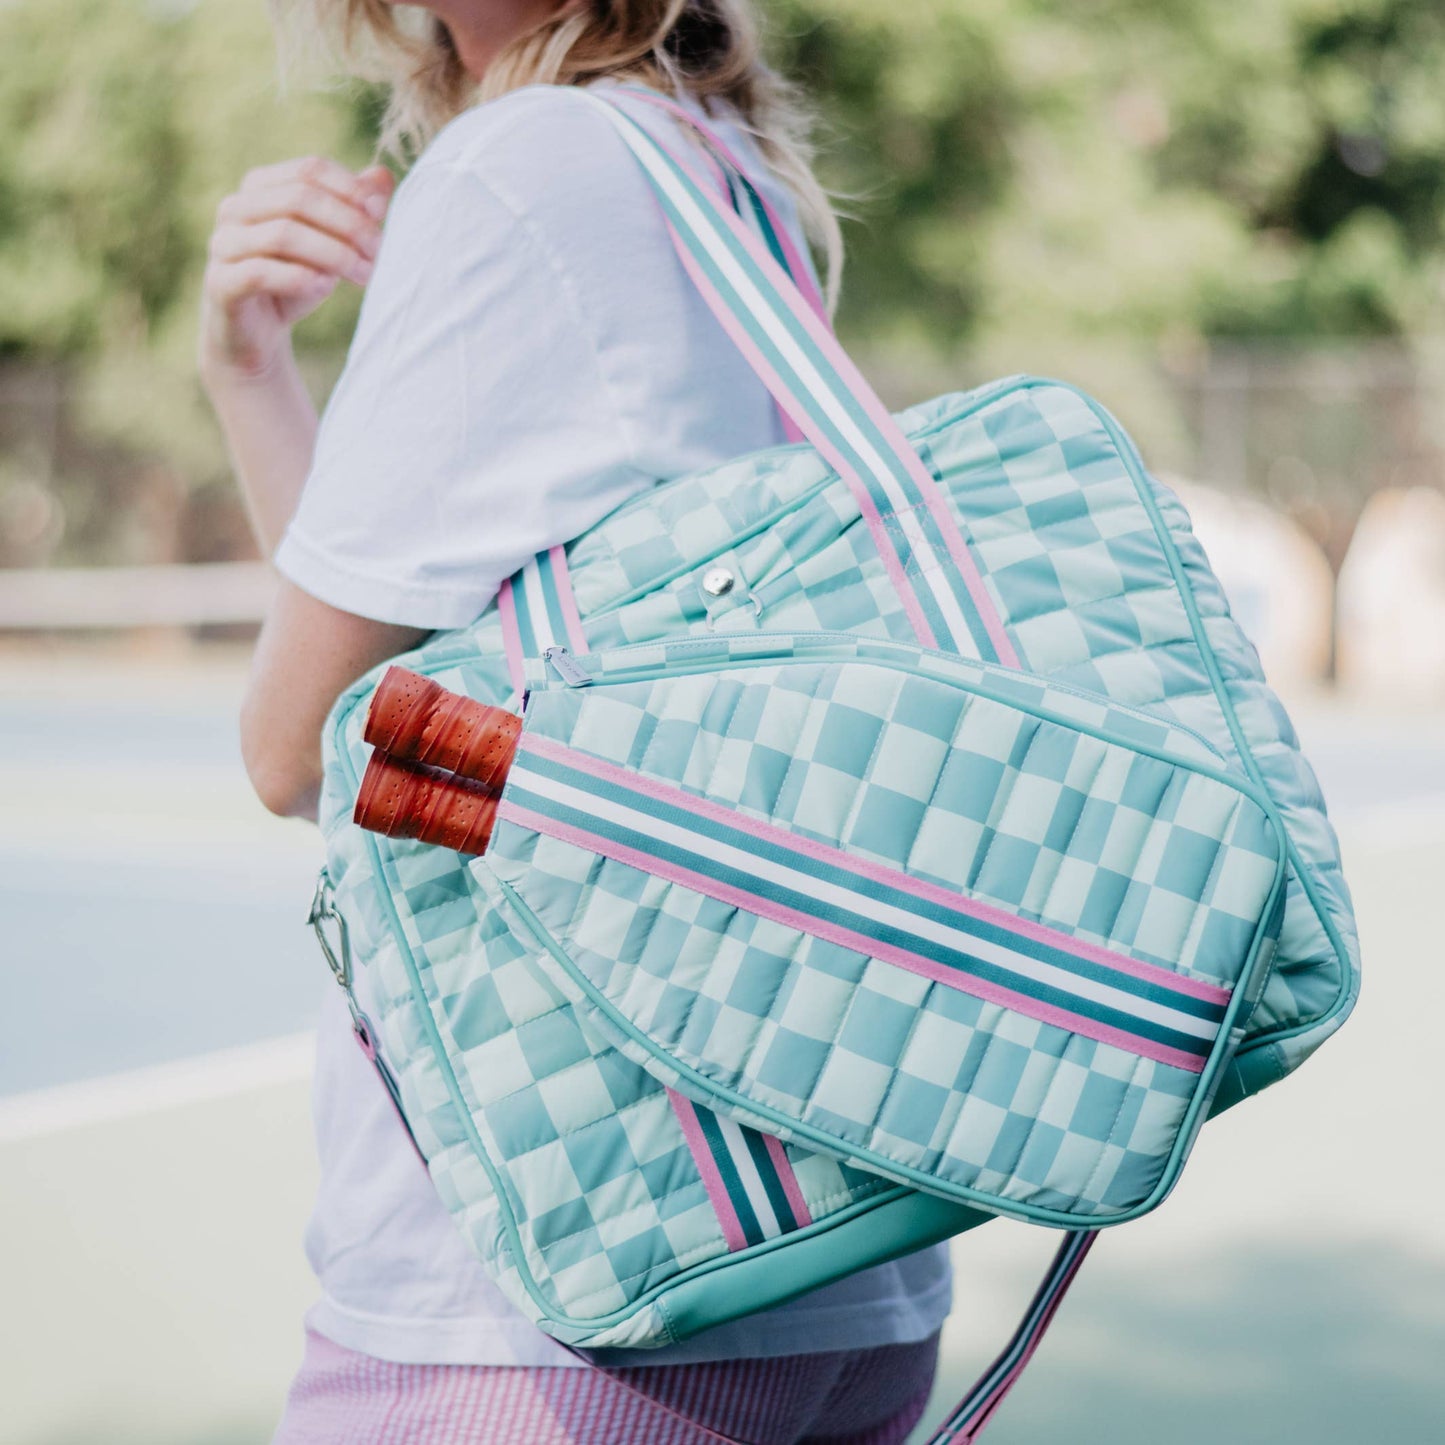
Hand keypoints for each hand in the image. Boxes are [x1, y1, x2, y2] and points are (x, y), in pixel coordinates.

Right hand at [199, 156, 395, 383]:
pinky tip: (325, 288)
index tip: (380, 215)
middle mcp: (235, 207)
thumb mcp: (331, 243)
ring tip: (363, 274)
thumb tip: (383, 177)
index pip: (310, 170)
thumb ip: (353, 210)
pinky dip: (300, 279)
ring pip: (283, 234)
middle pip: (300, 198)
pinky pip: (261, 272)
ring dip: (333, 254)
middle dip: (348, 224)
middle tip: (378, 252)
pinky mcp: (220, 282)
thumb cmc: (296, 280)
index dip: (351, 189)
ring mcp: (223, 243)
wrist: (260, 334)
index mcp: (260, 186)